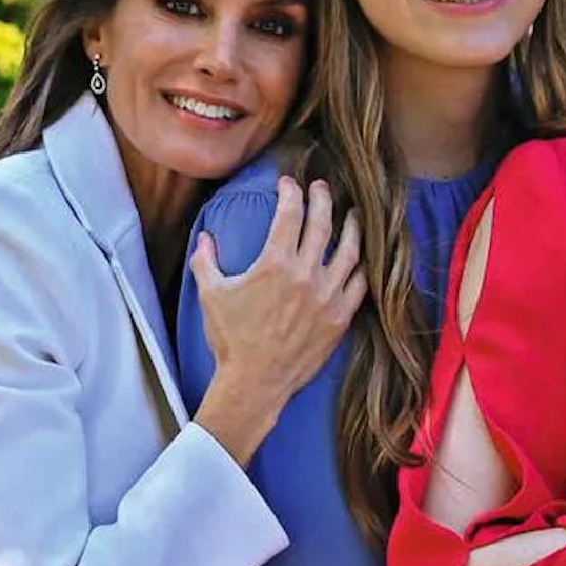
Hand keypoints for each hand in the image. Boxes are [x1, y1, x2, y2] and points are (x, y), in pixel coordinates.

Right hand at [191, 178, 366, 465]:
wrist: (256, 382)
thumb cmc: (231, 338)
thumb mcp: (211, 295)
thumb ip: (206, 261)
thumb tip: (205, 238)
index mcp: (275, 264)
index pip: (290, 214)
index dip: (291, 193)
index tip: (289, 183)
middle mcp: (307, 275)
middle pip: (323, 224)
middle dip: (323, 199)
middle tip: (322, 187)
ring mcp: (328, 297)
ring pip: (350, 252)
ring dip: (351, 228)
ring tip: (352, 215)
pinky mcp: (340, 318)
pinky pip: (359, 286)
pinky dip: (361, 269)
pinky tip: (361, 260)